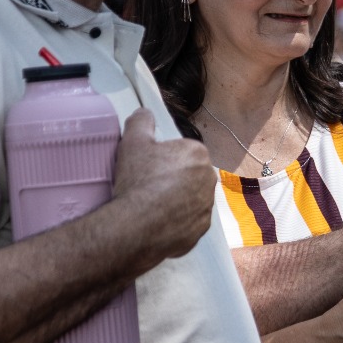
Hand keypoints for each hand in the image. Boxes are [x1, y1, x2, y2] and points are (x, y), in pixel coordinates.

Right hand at [111, 108, 213, 261]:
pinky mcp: (201, 230)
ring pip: (190, 199)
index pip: (182, 152)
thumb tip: (145, 113)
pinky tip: (157, 222)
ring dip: (175, 201)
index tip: (148, 167)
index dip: (162, 158)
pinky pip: (188, 222)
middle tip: (147, 186)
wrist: (136, 225)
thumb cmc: (138, 180)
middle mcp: (209, 178)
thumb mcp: (133, 140)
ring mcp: (207, 206)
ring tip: (150, 206)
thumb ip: (141, 121)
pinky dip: (176, 222)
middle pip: (188, 175)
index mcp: (198, 153)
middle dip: (172, 179)